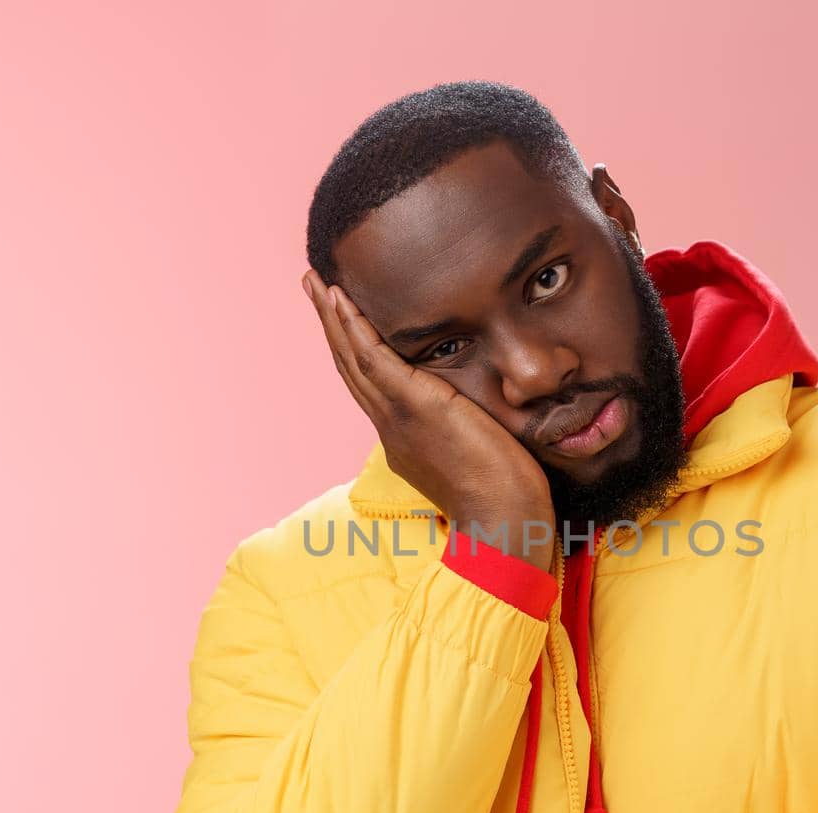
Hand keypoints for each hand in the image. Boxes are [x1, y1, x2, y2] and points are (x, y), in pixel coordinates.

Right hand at [303, 269, 555, 571]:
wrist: (504, 525)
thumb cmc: (504, 499)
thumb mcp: (476, 457)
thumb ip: (465, 431)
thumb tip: (477, 415)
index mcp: (404, 437)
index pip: (371, 383)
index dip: (352, 348)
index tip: (340, 317)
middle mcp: (392, 427)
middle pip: (351, 366)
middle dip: (331, 324)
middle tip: (313, 285)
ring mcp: (399, 418)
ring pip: (355, 359)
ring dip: (334, 317)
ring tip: (316, 282)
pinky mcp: (417, 408)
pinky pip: (375, 361)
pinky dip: (355, 329)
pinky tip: (341, 300)